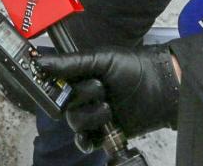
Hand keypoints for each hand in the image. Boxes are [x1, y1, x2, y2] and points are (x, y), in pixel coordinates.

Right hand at [38, 45, 183, 151]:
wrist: (161, 88)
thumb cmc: (133, 67)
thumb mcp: (101, 59)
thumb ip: (70, 63)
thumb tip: (41, 61)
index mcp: (79, 77)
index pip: (55, 84)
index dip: (51, 86)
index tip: (51, 85)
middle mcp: (83, 97)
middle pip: (64, 106)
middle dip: (82, 98)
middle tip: (100, 87)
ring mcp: (93, 116)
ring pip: (75, 123)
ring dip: (92, 115)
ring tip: (110, 107)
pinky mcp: (103, 133)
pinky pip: (85, 143)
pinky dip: (88, 140)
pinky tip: (99, 131)